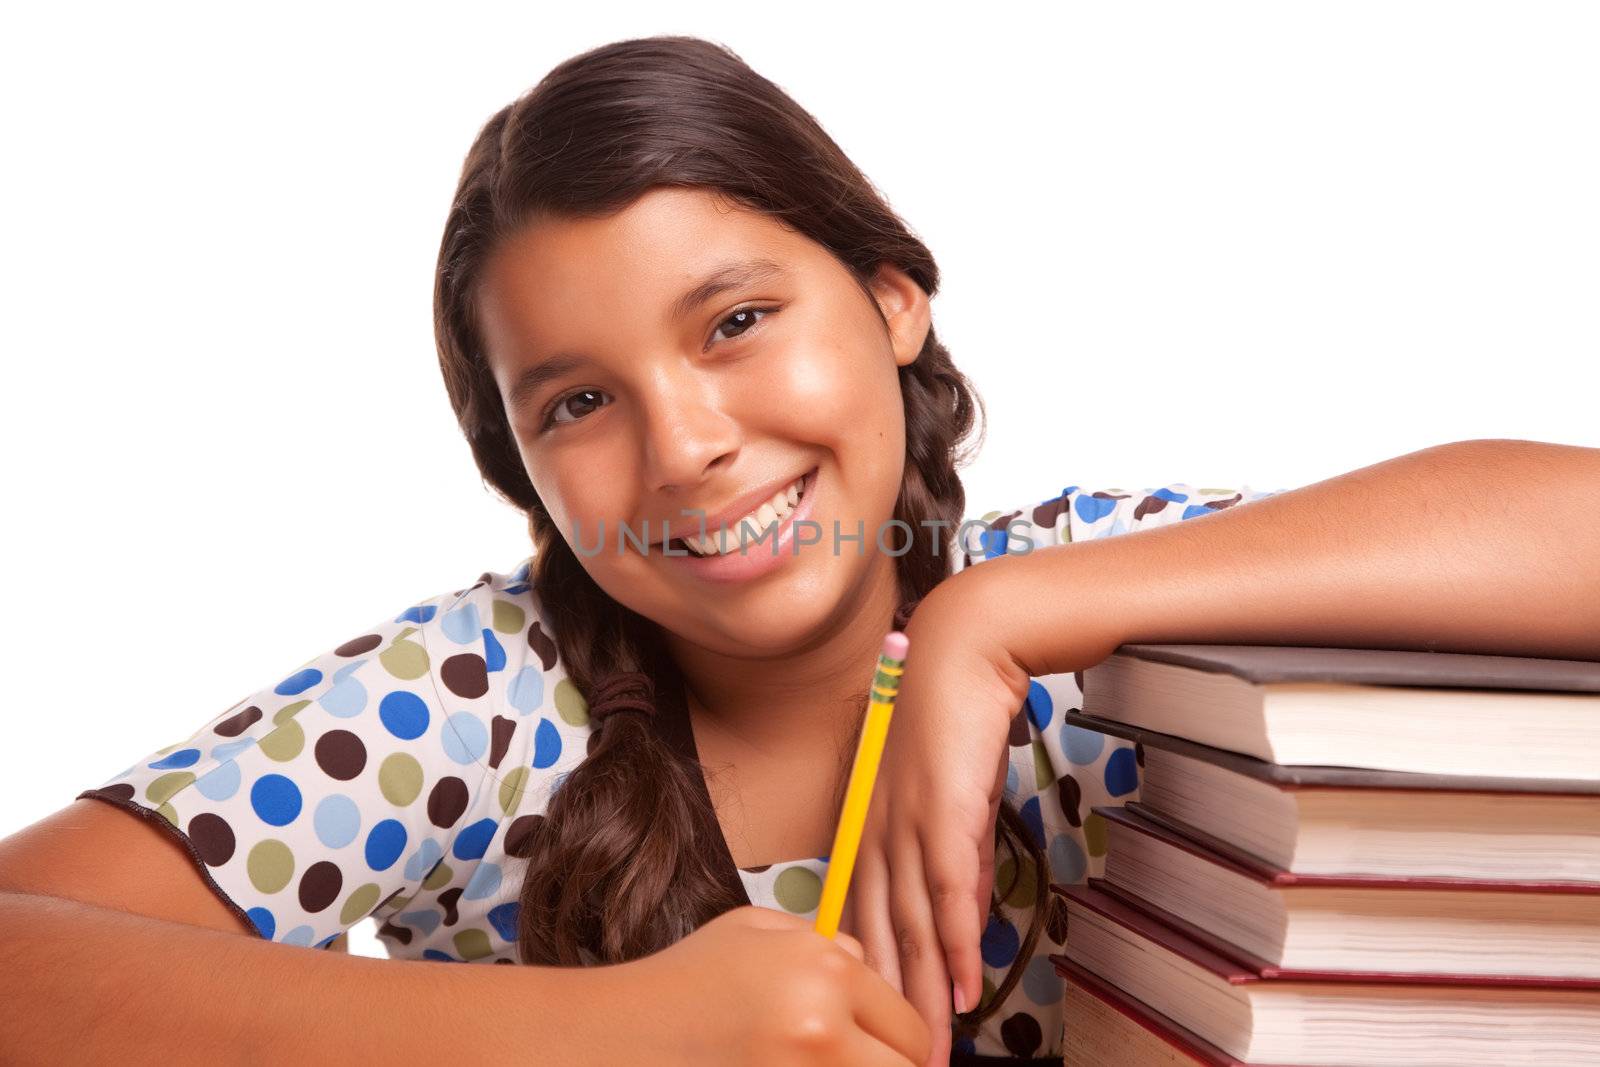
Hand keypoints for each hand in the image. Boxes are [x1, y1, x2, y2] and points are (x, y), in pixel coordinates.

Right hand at [619, 904, 932, 1065]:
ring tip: (815, 1064)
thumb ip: (826, 945)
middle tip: (852, 1061)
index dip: (901, 1045)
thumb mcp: (755, 931)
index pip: (912, 1030)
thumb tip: (868, 969)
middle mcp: (822, 1031)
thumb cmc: (687, 980)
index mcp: (826, 973)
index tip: (883, 1051)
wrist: (619, 1036)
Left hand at [839, 563, 1117, 1064]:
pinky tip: (963, 988)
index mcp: (870, 824)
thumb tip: (964, 913)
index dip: (870, 976)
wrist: (964, 648)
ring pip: (909, 927)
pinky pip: (947, 893)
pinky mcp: (942, 811)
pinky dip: (956, 947)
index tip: (881, 1021)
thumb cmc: (954, 712)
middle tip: (902, 1056)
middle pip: (879, 936)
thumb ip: (955, 857)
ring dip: (923, 993)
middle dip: (890, 1005)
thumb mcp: (953, 797)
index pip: (863, 915)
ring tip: (932, 1045)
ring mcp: (905, 821)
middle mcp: (877, 829)